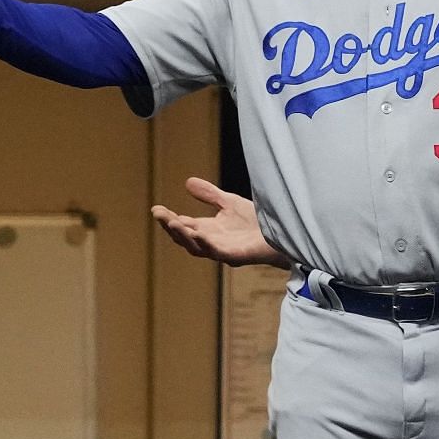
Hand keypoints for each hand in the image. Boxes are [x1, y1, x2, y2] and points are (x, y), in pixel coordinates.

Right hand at [151, 177, 291, 267]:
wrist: (282, 232)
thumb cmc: (257, 222)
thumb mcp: (229, 202)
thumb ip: (209, 195)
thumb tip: (187, 182)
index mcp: (208, 231)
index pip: (183, 225)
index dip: (169, 218)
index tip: (157, 209)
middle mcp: (212, 243)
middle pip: (185, 238)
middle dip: (171, 227)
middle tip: (158, 214)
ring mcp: (223, 251)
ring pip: (197, 247)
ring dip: (184, 236)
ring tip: (173, 222)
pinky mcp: (237, 256)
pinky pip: (218, 252)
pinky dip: (206, 244)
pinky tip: (197, 234)